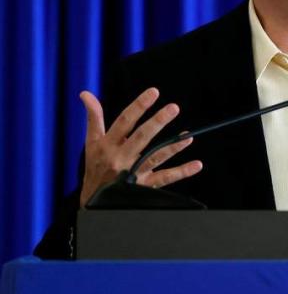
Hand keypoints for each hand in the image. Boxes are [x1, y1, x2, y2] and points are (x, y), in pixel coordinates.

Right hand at [79, 88, 201, 205]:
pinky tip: (197, 165)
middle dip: (157, 122)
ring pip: (156, 157)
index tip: (154, 92)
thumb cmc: (95, 167)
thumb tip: (85, 94)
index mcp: (108, 144)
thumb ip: (93, 118)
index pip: (125, 121)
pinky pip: (166, 178)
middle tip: (173, 108)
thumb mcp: (91, 143)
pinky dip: (182, 172)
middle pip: (142, 137)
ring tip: (188, 136)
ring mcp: (134, 172)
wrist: (94, 202)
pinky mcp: (144, 187)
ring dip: (173, 147)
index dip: (138, 106)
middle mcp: (121, 157)